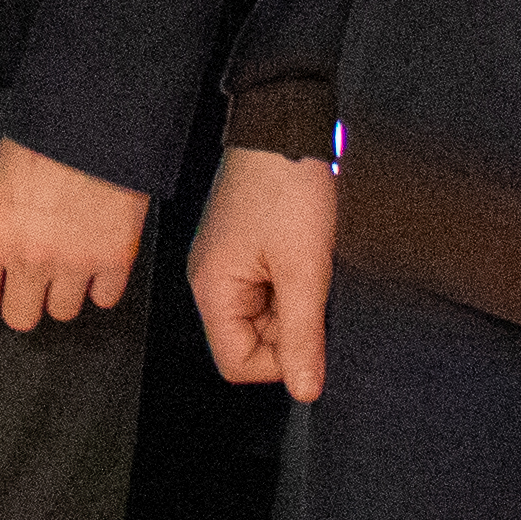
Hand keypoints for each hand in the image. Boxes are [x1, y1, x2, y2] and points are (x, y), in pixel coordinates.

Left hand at [0, 138, 151, 331]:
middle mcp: (30, 257)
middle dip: (26, 300)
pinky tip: (96, 258)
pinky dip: (102, 284)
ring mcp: (75, 262)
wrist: (95, 120)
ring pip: (64, 313)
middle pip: (22, 318)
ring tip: (69, 262)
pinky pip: (105, 300)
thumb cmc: (41, 141)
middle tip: (35, 278)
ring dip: (66, 292)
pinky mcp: (115, 259)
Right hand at [192, 147, 339, 397]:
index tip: (310, 330)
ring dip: (293, 303)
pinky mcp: (241, 251)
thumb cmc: (286, 189)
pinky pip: (265, 290)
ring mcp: (224, 265)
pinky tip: (302, 255)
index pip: (236, 363)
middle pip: (249, 342)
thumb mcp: (304, 270)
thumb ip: (303, 335)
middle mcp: (209, 281)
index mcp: (211, 289)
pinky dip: (290, 283)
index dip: (280, 359)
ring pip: (262, 317)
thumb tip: (304, 390)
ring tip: (307, 264)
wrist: (283, 129)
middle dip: (289, 327)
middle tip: (311, 287)